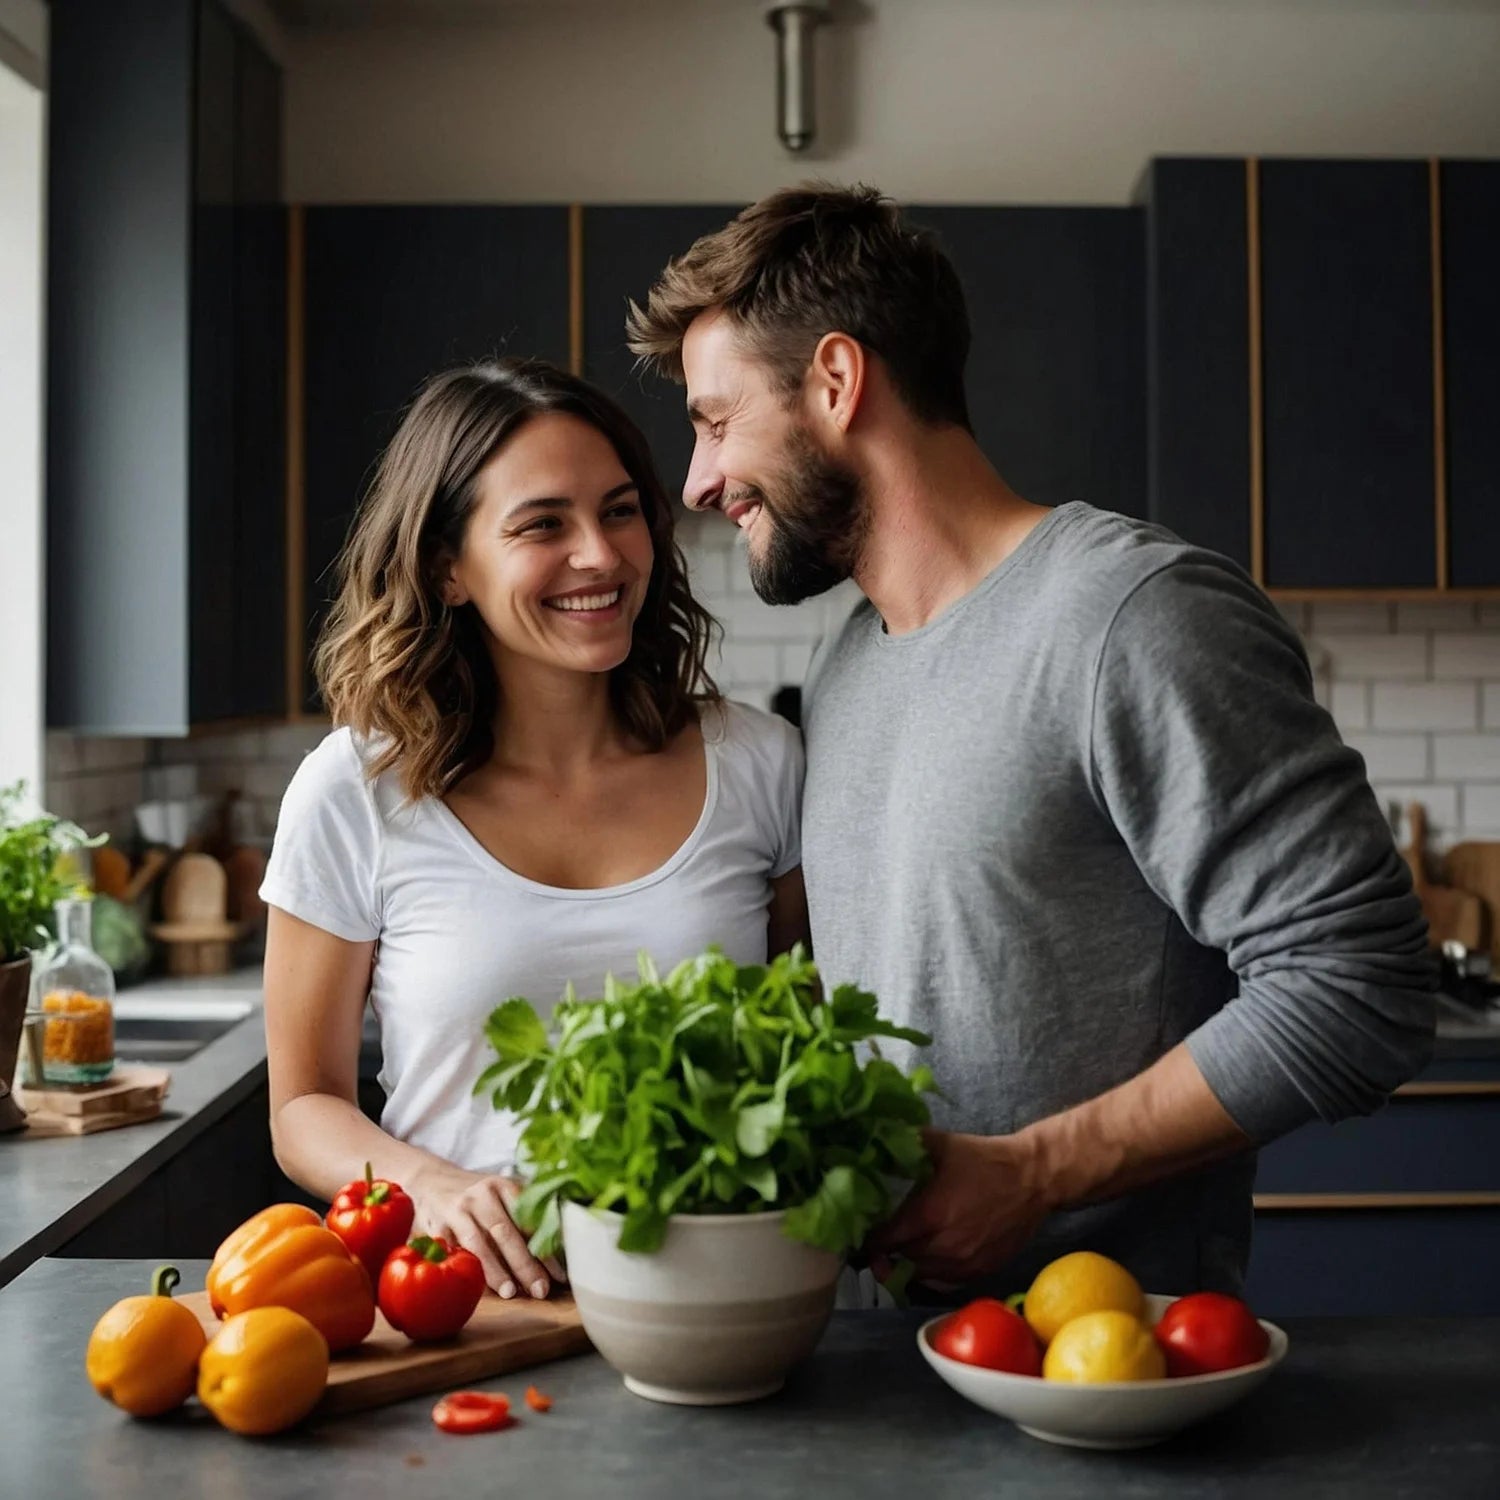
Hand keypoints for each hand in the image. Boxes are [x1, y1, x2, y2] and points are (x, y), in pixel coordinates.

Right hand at [409, 1164, 564, 1299]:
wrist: (431, 1181)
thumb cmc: (478, 1196)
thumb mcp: (502, 1192)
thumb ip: (526, 1215)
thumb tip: (558, 1251)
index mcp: (504, 1186)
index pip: (529, 1220)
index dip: (545, 1249)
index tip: (559, 1275)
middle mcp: (481, 1196)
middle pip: (506, 1232)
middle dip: (525, 1264)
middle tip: (541, 1290)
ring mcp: (457, 1211)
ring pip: (479, 1243)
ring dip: (496, 1271)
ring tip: (511, 1293)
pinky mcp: (437, 1227)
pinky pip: (454, 1252)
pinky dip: (467, 1270)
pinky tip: (478, 1287)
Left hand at [867, 1129, 1051, 1286]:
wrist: (1032, 1179)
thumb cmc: (983, 1160)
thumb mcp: (940, 1144)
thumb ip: (904, 1144)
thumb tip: (872, 1140)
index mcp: (930, 1214)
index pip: (884, 1240)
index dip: (867, 1239)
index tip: (857, 1233)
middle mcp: (945, 1246)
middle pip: (899, 1260)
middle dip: (883, 1252)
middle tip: (874, 1240)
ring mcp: (964, 1264)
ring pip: (919, 1275)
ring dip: (906, 1264)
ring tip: (897, 1249)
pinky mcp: (980, 1272)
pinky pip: (943, 1282)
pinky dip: (930, 1273)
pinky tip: (925, 1257)